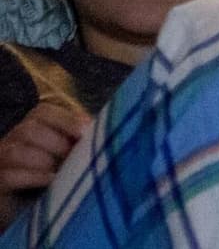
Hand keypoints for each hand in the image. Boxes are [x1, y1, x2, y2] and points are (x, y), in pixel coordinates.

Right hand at [0, 102, 88, 223]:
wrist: (24, 210)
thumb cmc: (52, 179)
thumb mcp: (67, 157)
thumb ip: (79, 142)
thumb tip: (104, 131)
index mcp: (30, 129)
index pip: (42, 112)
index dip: (65, 119)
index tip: (86, 131)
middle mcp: (12, 141)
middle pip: (29, 129)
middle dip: (57, 142)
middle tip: (75, 156)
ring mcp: (1, 163)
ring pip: (17, 151)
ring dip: (45, 160)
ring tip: (63, 171)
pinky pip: (11, 176)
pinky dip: (34, 177)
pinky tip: (52, 182)